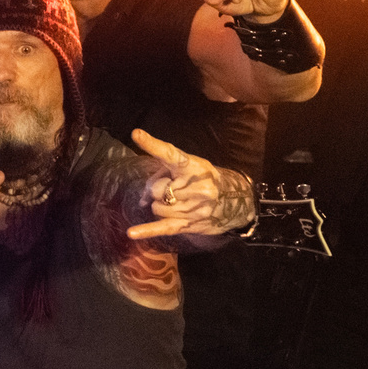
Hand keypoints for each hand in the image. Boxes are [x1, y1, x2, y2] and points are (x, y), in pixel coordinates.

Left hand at [127, 130, 251, 241]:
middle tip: (172, 188)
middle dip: (158, 189)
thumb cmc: (204, 179)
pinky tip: (132, 233)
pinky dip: (147, 231)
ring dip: (160, 205)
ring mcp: (195, 208)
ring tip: (176, 202)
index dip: (153, 145)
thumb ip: (163, 176)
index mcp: (194, 167)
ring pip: (157, 208)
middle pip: (157, 189)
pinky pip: (164, 228)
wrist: (235, 202)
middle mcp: (196, 187)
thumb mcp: (189, 168)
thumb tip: (142, 199)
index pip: (171, 154)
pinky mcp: (191, 224)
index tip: (136, 134)